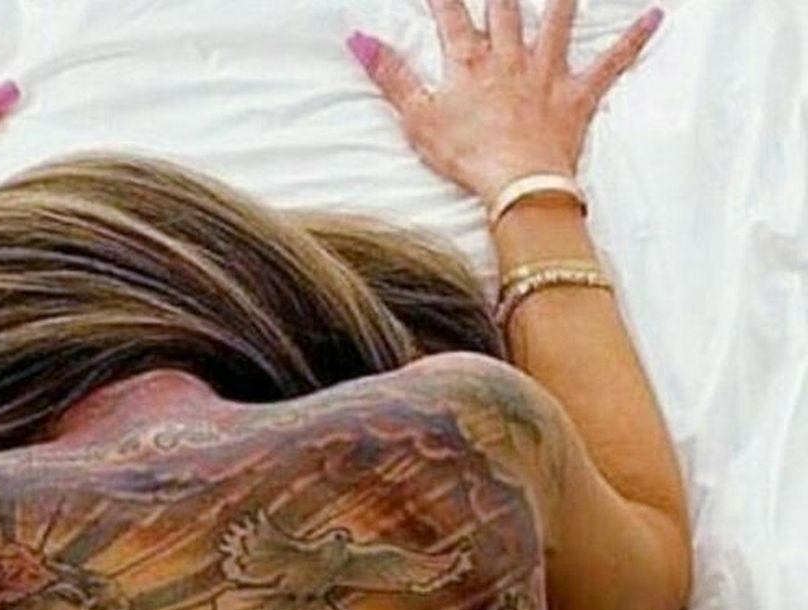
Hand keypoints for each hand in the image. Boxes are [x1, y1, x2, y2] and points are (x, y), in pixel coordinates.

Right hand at [347, 0, 663, 206]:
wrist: (518, 187)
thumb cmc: (468, 159)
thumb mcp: (418, 120)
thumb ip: (391, 76)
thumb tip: (358, 39)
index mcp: (469, 64)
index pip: (451, 15)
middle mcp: (510, 59)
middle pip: (506, 6)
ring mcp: (546, 75)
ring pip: (558, 19)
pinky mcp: (576, 97)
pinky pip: (609, 64)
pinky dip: (633, 41)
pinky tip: (655, 16)